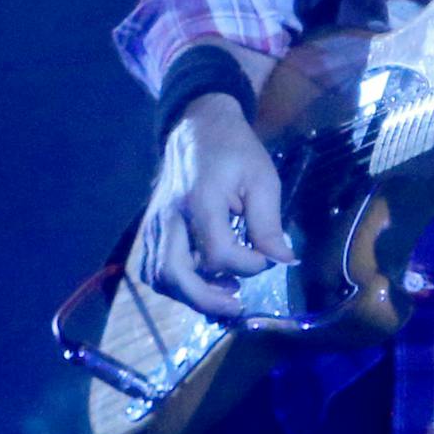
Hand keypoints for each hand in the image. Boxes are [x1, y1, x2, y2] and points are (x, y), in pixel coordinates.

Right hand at [139, 93, 296, 317]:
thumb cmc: (236, 152)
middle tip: (237, 305)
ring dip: (189, 295)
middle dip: (207, 299)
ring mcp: (155, 224)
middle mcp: (170, 217)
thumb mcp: (262, 180)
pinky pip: (152, 268)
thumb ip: (269, 224)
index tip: (267, 259)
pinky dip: (173, 284)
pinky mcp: (150, 229)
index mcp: (201, 200)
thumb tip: (283, 262)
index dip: (247, 265)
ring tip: (223, 294)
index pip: (218, 253)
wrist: (198, 128)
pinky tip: (201, 282)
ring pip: (159, 277)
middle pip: (174, 274)